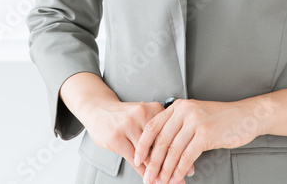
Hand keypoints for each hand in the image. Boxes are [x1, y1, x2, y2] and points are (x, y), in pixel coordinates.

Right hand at [82, 100, 196, 181]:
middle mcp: (142, 115)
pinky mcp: (117, 137)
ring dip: (158, 171)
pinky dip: (143, 171)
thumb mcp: (144, 116)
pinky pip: (134, 158)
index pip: (171, 134)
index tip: (189, 167)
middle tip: (180, 179)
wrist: (98, 109)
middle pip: (161, 145)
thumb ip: (159, 130)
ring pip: (148, 154)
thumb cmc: (123, 115)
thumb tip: (179, 151)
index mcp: (153, 108)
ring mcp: (128, 126)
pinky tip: (149, 178)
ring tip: (165, 181)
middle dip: (171, 165)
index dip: (182, 153)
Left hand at [132, 98, 265, 183]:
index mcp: (178, 107)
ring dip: (165, 169)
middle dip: (152, 162)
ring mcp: (195, 122)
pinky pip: (187, 155)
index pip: (153, 126)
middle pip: (161, 140)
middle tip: (147, 176)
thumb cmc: (221, 119)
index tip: (137, 159)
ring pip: (173, 150)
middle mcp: (184, 111)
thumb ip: (179, 126)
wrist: (246, 116)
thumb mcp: (195, 116)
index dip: (143, 144)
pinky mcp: (206, 134)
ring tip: (160, 181)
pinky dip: (179, 169)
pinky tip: (176, 178)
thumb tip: (161, 148)